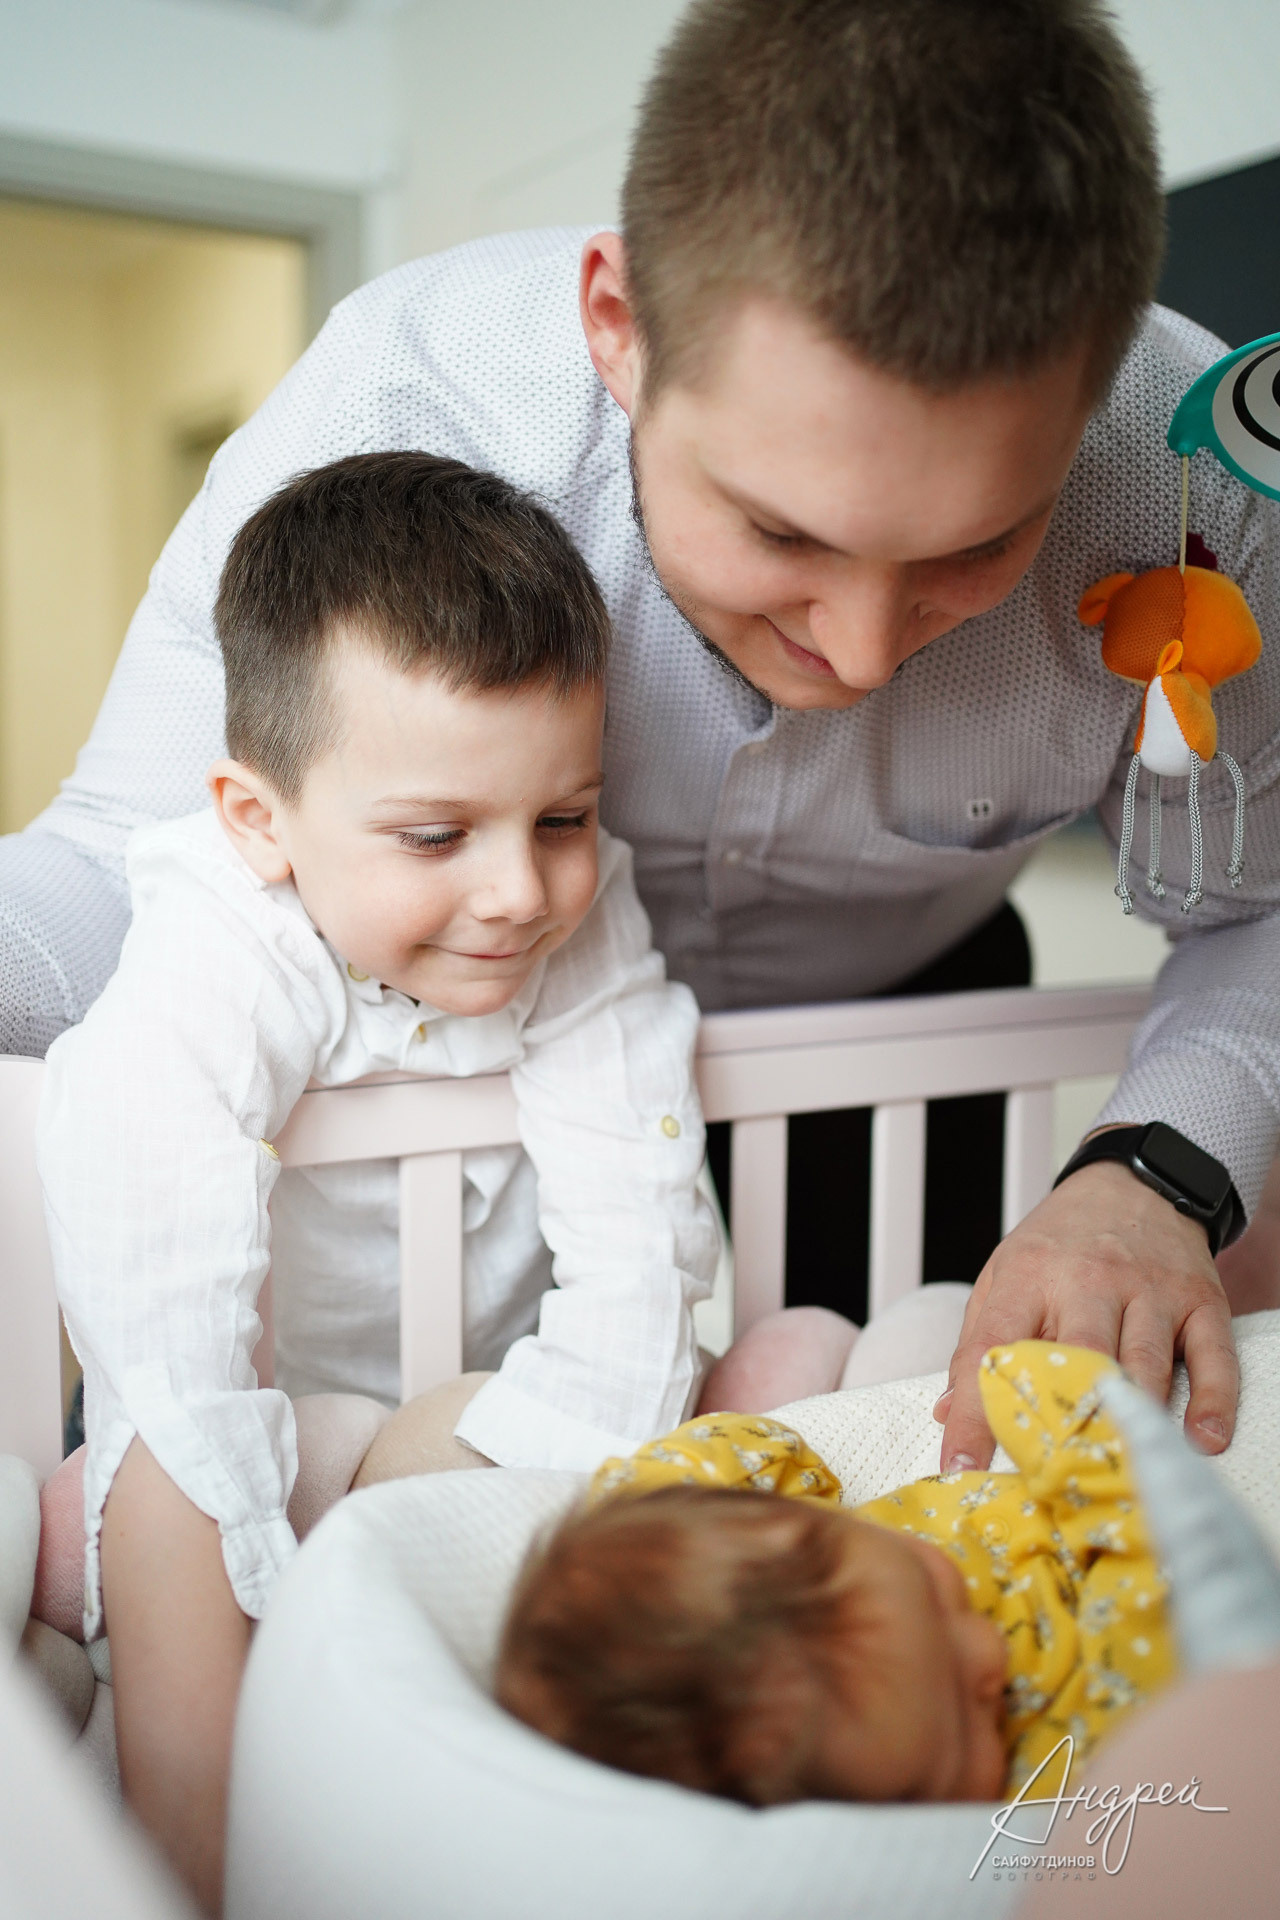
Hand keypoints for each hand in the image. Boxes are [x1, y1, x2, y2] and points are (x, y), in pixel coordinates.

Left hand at [933, 1159, 1236, 1469]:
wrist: (1131, 1182)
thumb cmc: (1059, 1242)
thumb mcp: (1004, 1275)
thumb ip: (976, 1344)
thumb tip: (949, 1412)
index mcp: (1030, 1277)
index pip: (993, 1348)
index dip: (975, 1413)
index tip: (960, 1466)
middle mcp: (1090, 1280)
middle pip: (1079, 1357)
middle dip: (1065, 1421)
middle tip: (1051, 1476)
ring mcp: (1150, 1290)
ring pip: (1143, 1365)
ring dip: (1131, 1422)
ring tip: (1116, 1473)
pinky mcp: (1199, 1300)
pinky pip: (1210, 1357)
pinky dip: (1210, 1402)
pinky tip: (1200, 1441)